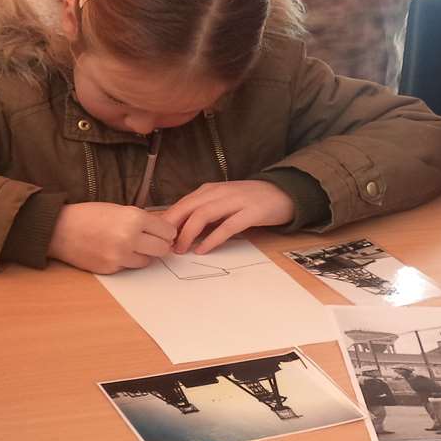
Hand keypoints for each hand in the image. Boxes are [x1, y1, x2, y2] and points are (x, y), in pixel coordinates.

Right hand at [49, 202, 175, 272]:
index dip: (166, 232)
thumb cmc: (89, 215)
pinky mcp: (112, 268)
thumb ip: (142, 220)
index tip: (162, 233)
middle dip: (159, 245)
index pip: (167, 231)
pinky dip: (126, 260)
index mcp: (134, 218)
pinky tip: (114, 250)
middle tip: (151, 241)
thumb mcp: (120, 209)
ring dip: (143, 254)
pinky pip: (129, 267)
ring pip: (148, 261)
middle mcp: (130, 238)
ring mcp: (120, 256)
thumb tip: (164, 232)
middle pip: (162, 249)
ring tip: (129, 245)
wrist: (60, 229)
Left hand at [162, 180, 297, 253]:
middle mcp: (219, 192)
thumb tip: (180, 230)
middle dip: (172, 228)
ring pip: (203, 215)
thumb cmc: (249, 201)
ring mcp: (235, 201)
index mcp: (210, 190)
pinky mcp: (251, 212)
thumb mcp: (222, 202)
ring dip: (188, 234)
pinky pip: (227, 226)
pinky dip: (212, 239)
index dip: (167, 221)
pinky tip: (203, 249)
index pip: (181, 204)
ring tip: (180, 250)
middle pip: (187, 208)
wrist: (283, 192)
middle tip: (164, 246)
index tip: (157, 238)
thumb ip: (203, 212)